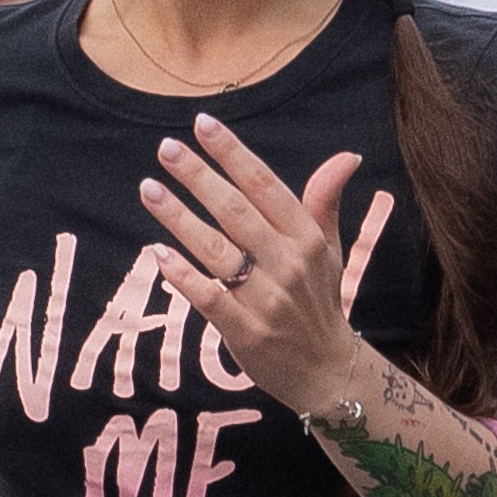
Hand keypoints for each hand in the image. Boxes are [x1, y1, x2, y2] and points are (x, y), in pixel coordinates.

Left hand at [139, 112, 360, 413]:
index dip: (233, 153)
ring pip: (217, 250)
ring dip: (179, 218)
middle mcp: (288, 264)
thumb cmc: (320, 303)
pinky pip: (209, 298)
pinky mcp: (246, 332)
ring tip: (150, 189)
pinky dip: (184, 276)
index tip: (203, 124)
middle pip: (236, 211)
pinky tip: (158, 254)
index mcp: (306, 238)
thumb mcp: (329, 250)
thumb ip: (325, 201)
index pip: (265, 185)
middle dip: (199, 177)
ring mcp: (266, 299)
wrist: (327, 373)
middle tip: (166, 149)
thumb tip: (346, 157)